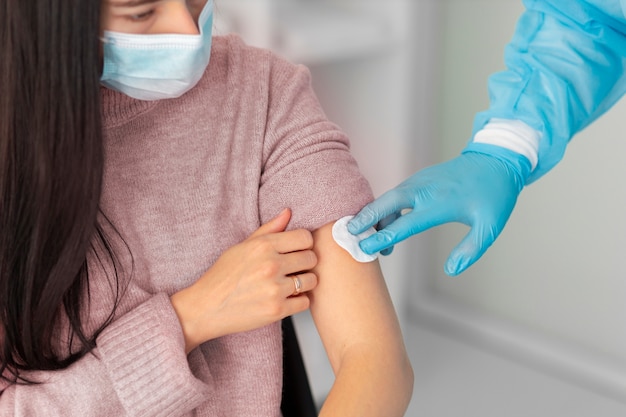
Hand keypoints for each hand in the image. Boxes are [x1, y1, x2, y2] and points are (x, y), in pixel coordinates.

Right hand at [171, 208, 317, 352]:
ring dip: (304, 283)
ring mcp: (275, 288)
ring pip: (312, 280)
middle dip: (305, 264)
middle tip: (293, 269)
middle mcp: (271, 265)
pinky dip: (298, 301)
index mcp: (263, 246)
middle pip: (311, 258)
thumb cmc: (222, 277)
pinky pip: (305, 302)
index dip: (304, 244)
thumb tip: (288, 212)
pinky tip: (285, 298)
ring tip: (290, 284)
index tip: (297, 251)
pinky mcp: (277, 310)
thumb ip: (268, 229)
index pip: (305, 237)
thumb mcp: (241, 247)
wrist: (205, 308)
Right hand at [348, 146, 530, 275]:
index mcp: (438, 204)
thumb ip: (470, 250)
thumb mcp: (489, 227)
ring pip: (389, 198)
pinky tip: (387, 222)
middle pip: (386, 203)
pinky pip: (397, 193)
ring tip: (371, 237)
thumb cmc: (494, 195)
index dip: (381, 237)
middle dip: (365, 217)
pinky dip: (386, 207)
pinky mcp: (421, 179)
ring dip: (376, 215)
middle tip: (348, 233)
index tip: (364, 248)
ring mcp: (420, 182)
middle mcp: (424, 190)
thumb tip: (451, 270)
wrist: (497, 160)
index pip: (403, 224)